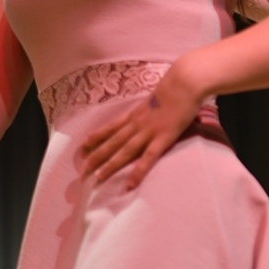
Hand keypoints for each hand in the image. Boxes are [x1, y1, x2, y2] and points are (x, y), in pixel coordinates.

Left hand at [81, 65, 202, 188]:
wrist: (184, 83)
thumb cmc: (175, 88)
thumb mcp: (157, 98)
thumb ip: (152, 107)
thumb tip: (154, 111)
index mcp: (135, 114)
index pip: (111, 127)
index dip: (96, 138)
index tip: (83, 147)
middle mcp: (137, 124)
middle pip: (113, 142)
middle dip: (97, 156)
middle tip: (83, 170)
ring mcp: (148, 132)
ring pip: (124, 152)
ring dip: (110, 165)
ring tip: (97, 178)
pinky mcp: (162, 139)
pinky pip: (147, 159)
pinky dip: (137, 172)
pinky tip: (130, 184)